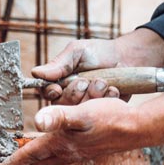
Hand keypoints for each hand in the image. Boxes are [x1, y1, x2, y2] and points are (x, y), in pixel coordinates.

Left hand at [0, 94, 163, 164]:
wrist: (135, 127)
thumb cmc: (109, 118)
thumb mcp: (82, 114)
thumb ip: (60, 116)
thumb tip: (38, 120)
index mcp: (60, 143)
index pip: (31, 155)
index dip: (14, 163)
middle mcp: (66, 151)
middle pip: (37, 164)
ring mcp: (77, 153)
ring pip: (49, 163)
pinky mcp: (87, 150)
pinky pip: (60, 160)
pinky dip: (49, 162)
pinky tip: (52, 160)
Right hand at [33, 29, 163, 103]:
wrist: (128, 58)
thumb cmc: (99, 52)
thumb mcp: (76, 52)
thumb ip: (58, 64)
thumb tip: (35, 73)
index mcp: (60, 81)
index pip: (46, 93)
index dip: (50, 93)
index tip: (57, 88)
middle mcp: (71, 96)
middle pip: (61, 106)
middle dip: (74, 93)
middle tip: (85, 81)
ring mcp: (87, 105)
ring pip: (80, 110)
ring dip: (92, 95)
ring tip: (102, 82)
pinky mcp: (103, 112)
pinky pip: (100, 112)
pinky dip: (107, 98)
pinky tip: (113, 88)